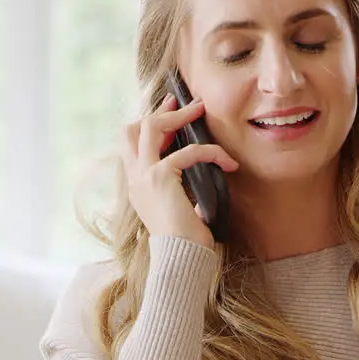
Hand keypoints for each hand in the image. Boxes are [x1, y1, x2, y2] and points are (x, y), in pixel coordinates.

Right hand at [121, 94, 237, 249]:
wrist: (180, 257)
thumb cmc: (184, 241)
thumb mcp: (178, 210)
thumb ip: (178, 194)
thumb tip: (195, 186)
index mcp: (136, 185)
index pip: (129, 144)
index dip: (147, 123)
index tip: (169, 110)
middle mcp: (134, 178)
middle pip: (132, 129)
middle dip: (159, 111)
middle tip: (182, 102)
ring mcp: (143, 176)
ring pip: (150, 128)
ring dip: (178, 116)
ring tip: (200, 111)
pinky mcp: (160, 178)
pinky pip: (188, 152)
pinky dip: (211, 153)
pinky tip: (228, 162)